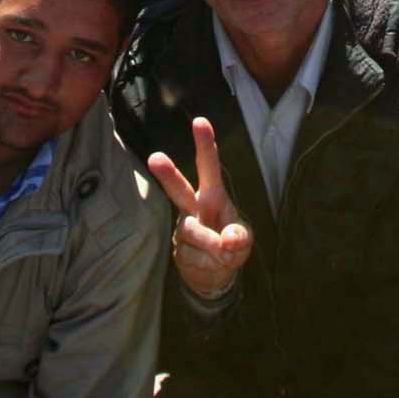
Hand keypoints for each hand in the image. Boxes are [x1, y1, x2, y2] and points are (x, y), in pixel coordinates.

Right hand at [144, 115, 253, 300]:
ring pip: (193, 232)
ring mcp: (184, 228)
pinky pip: (192, 256)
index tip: (200, 121)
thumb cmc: (230, 246)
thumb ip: (239, 238)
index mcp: (213, 196)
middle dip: (168, 174)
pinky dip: (207, 263)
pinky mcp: (177, 250)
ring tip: (222, 254)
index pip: (209, 167)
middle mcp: (194, 208)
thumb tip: (227, 240)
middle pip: (179, 189)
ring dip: (211, 245)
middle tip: (155, 158)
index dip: (205, 145)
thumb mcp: (243, 241)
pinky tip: (209, 263)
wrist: (214, 276)